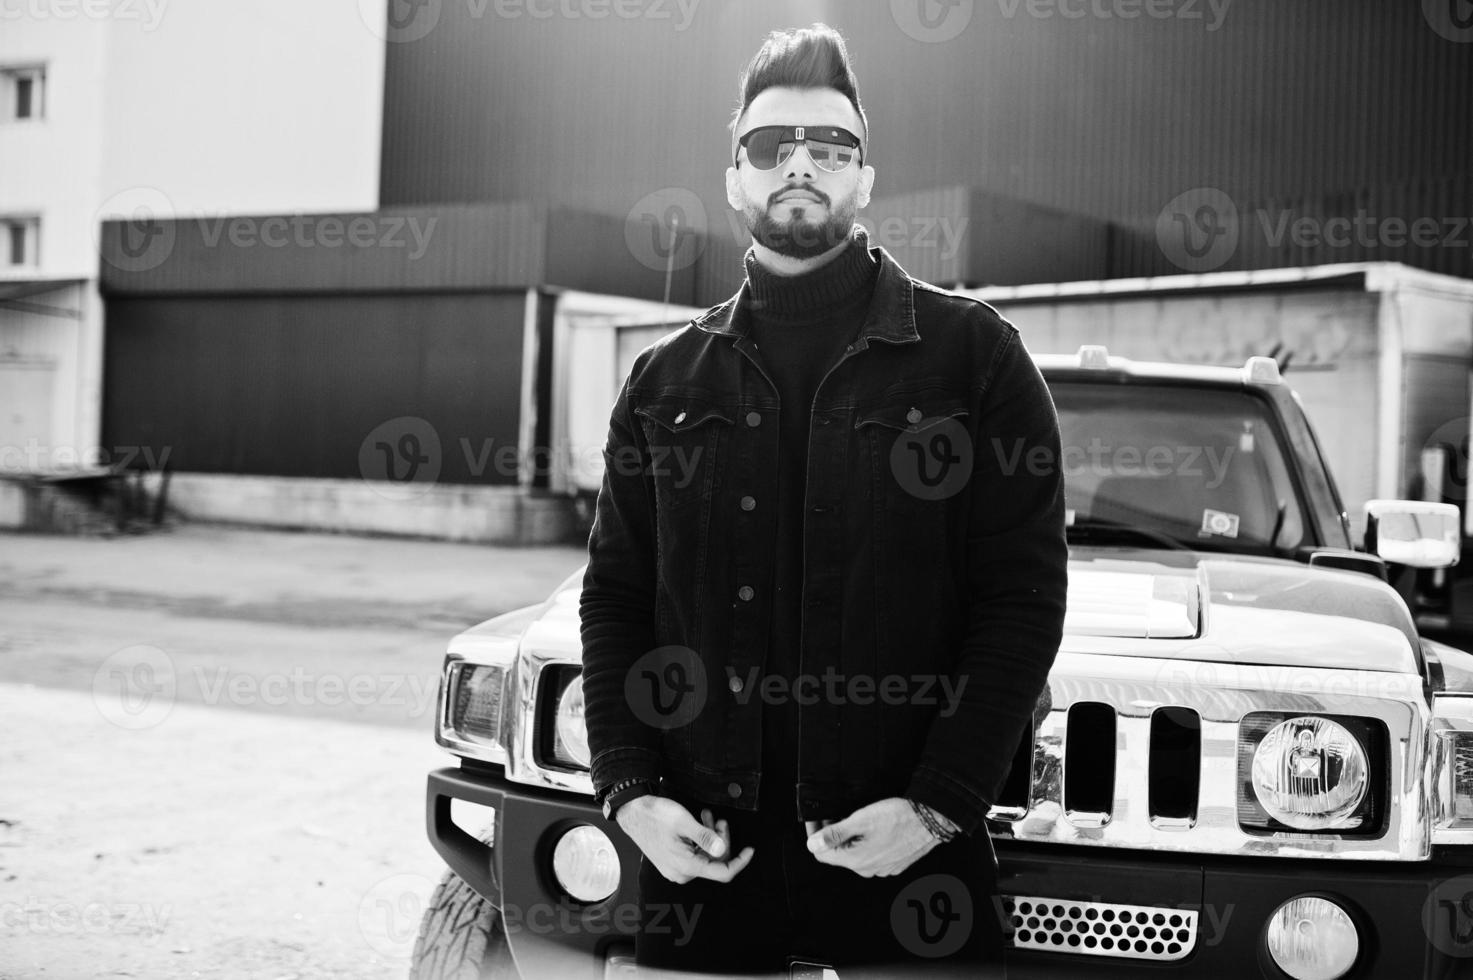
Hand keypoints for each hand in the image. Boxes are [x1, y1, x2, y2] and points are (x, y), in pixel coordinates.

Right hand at [615, 796, 754, 883]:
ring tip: (707, 817)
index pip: (722, 873)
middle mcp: (681, 873)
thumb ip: (706, 838)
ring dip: (710, 838)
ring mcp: (675, 869)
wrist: (632, 812)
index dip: (739, 862)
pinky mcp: (671, 862)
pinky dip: (700, 841)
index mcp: (686, 866)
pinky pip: (693, 855)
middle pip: (714, 863)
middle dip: (720, 841)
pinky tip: (698, 824)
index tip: (750, 850)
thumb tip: (723, 850)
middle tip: (718, 820)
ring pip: (704, 857)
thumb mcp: (684, 822)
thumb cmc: (654, 815)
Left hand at [804, 797, 945, 877]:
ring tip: (858, 819)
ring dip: (851, 839)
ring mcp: (882, 869)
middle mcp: (868, 870)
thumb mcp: (861, 820)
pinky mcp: (894, 864)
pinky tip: (873, 828)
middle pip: (838, 854)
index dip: (816, 836)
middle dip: (833, 836)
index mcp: (856, 860)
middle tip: (837, 814)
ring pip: (856, 854)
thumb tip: (812, 844)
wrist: (931, 819)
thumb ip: (834, 834)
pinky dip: (867, 842)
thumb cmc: (898, 817)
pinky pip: (872, 855)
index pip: (821, 854)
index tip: (818, 820)